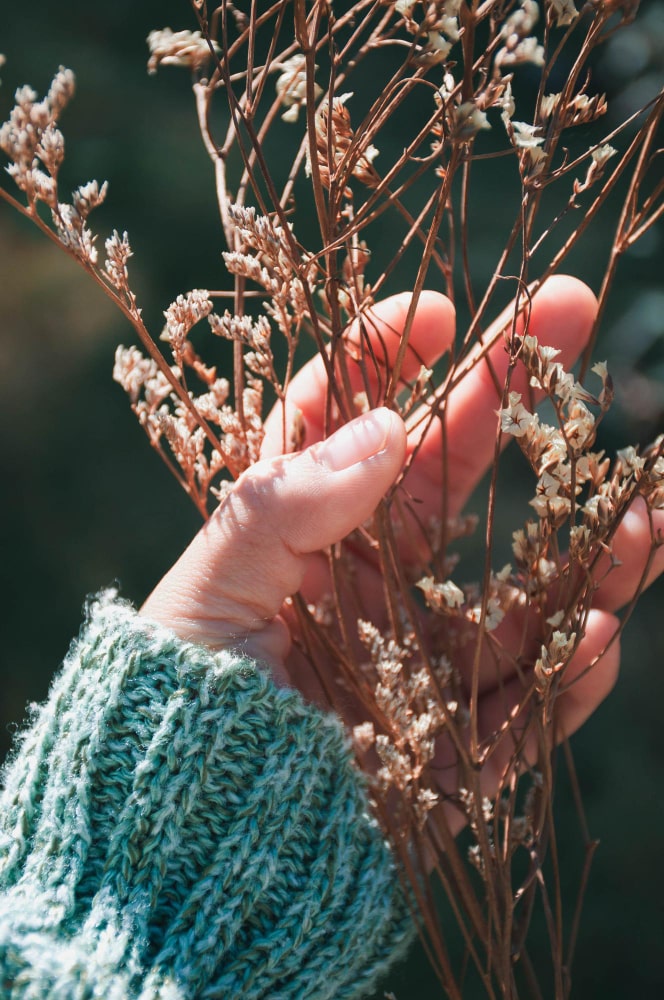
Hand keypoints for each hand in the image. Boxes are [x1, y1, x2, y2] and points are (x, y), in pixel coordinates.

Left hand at [141, 276, 663, 817]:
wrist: (195, 847)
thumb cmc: (181, 710)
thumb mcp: (209, 592)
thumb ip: (284, 505)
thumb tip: (383, 425)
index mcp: (300, 540)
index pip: (346, 429)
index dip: (387, 362)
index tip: (437, 312)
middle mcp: (367, 588)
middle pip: (448, 479)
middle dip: (507, 400)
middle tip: (569, 320)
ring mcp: (417, 662)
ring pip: (518, 591)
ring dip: (583, 551)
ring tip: (638, 510)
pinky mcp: (451, 745)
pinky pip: (527, 704)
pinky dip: (569, 674)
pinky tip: (596, 630)